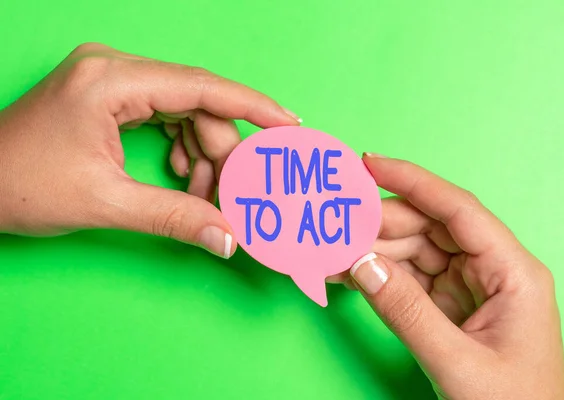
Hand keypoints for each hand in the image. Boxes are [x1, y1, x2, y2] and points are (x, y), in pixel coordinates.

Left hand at [0, 43, 299, 257]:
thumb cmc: (20, 185)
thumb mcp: (106, 203)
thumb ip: (175, 217)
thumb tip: (229, 237)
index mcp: (111, 81)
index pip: (201, 86)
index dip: (252, 105)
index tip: (290, 125)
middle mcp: (114, 70)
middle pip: (197, 104)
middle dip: (222, 151)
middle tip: (238, 193)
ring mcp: (112, 82)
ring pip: (185, 112)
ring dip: (203, 155)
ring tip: (206, 194)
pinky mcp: (110, 98)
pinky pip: (165, 117)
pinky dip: (183, 149)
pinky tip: (184, 176)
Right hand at [347, 154, 563, 398]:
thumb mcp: (457, 363)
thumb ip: (406, 312)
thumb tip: (360, 264)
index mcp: (513, 272)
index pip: (458, 209)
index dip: (412, 181)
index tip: (370, 165)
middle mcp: (493, 271)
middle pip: (431, 228)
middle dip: (380, 225)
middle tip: (334, 224)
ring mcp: (471, 288)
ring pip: (416, 253)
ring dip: (373, 252)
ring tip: (332, 255)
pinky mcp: (453, 307)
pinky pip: (411, 279)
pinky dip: (380, 277)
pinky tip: (351, 274)